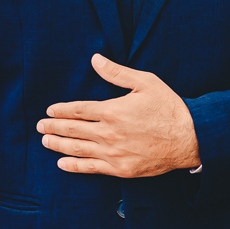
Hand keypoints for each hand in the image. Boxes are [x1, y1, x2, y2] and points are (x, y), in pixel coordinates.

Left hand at [37, 53, 199, 176]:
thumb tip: (95, 59)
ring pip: (78, 149)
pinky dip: (74, 166)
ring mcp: (113, 153)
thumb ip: (117, 73)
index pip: (78, 110)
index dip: (62, 110)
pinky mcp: (120, 169)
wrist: (189, 138)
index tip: (50, 111)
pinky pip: (91, 168)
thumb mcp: (146, 82)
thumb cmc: (169, 108)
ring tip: (46, 142)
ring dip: (59, 145)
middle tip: (40, 127)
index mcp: (113, 110)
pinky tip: (62, 164)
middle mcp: (109, 133)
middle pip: (73, 130)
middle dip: (54, 127)